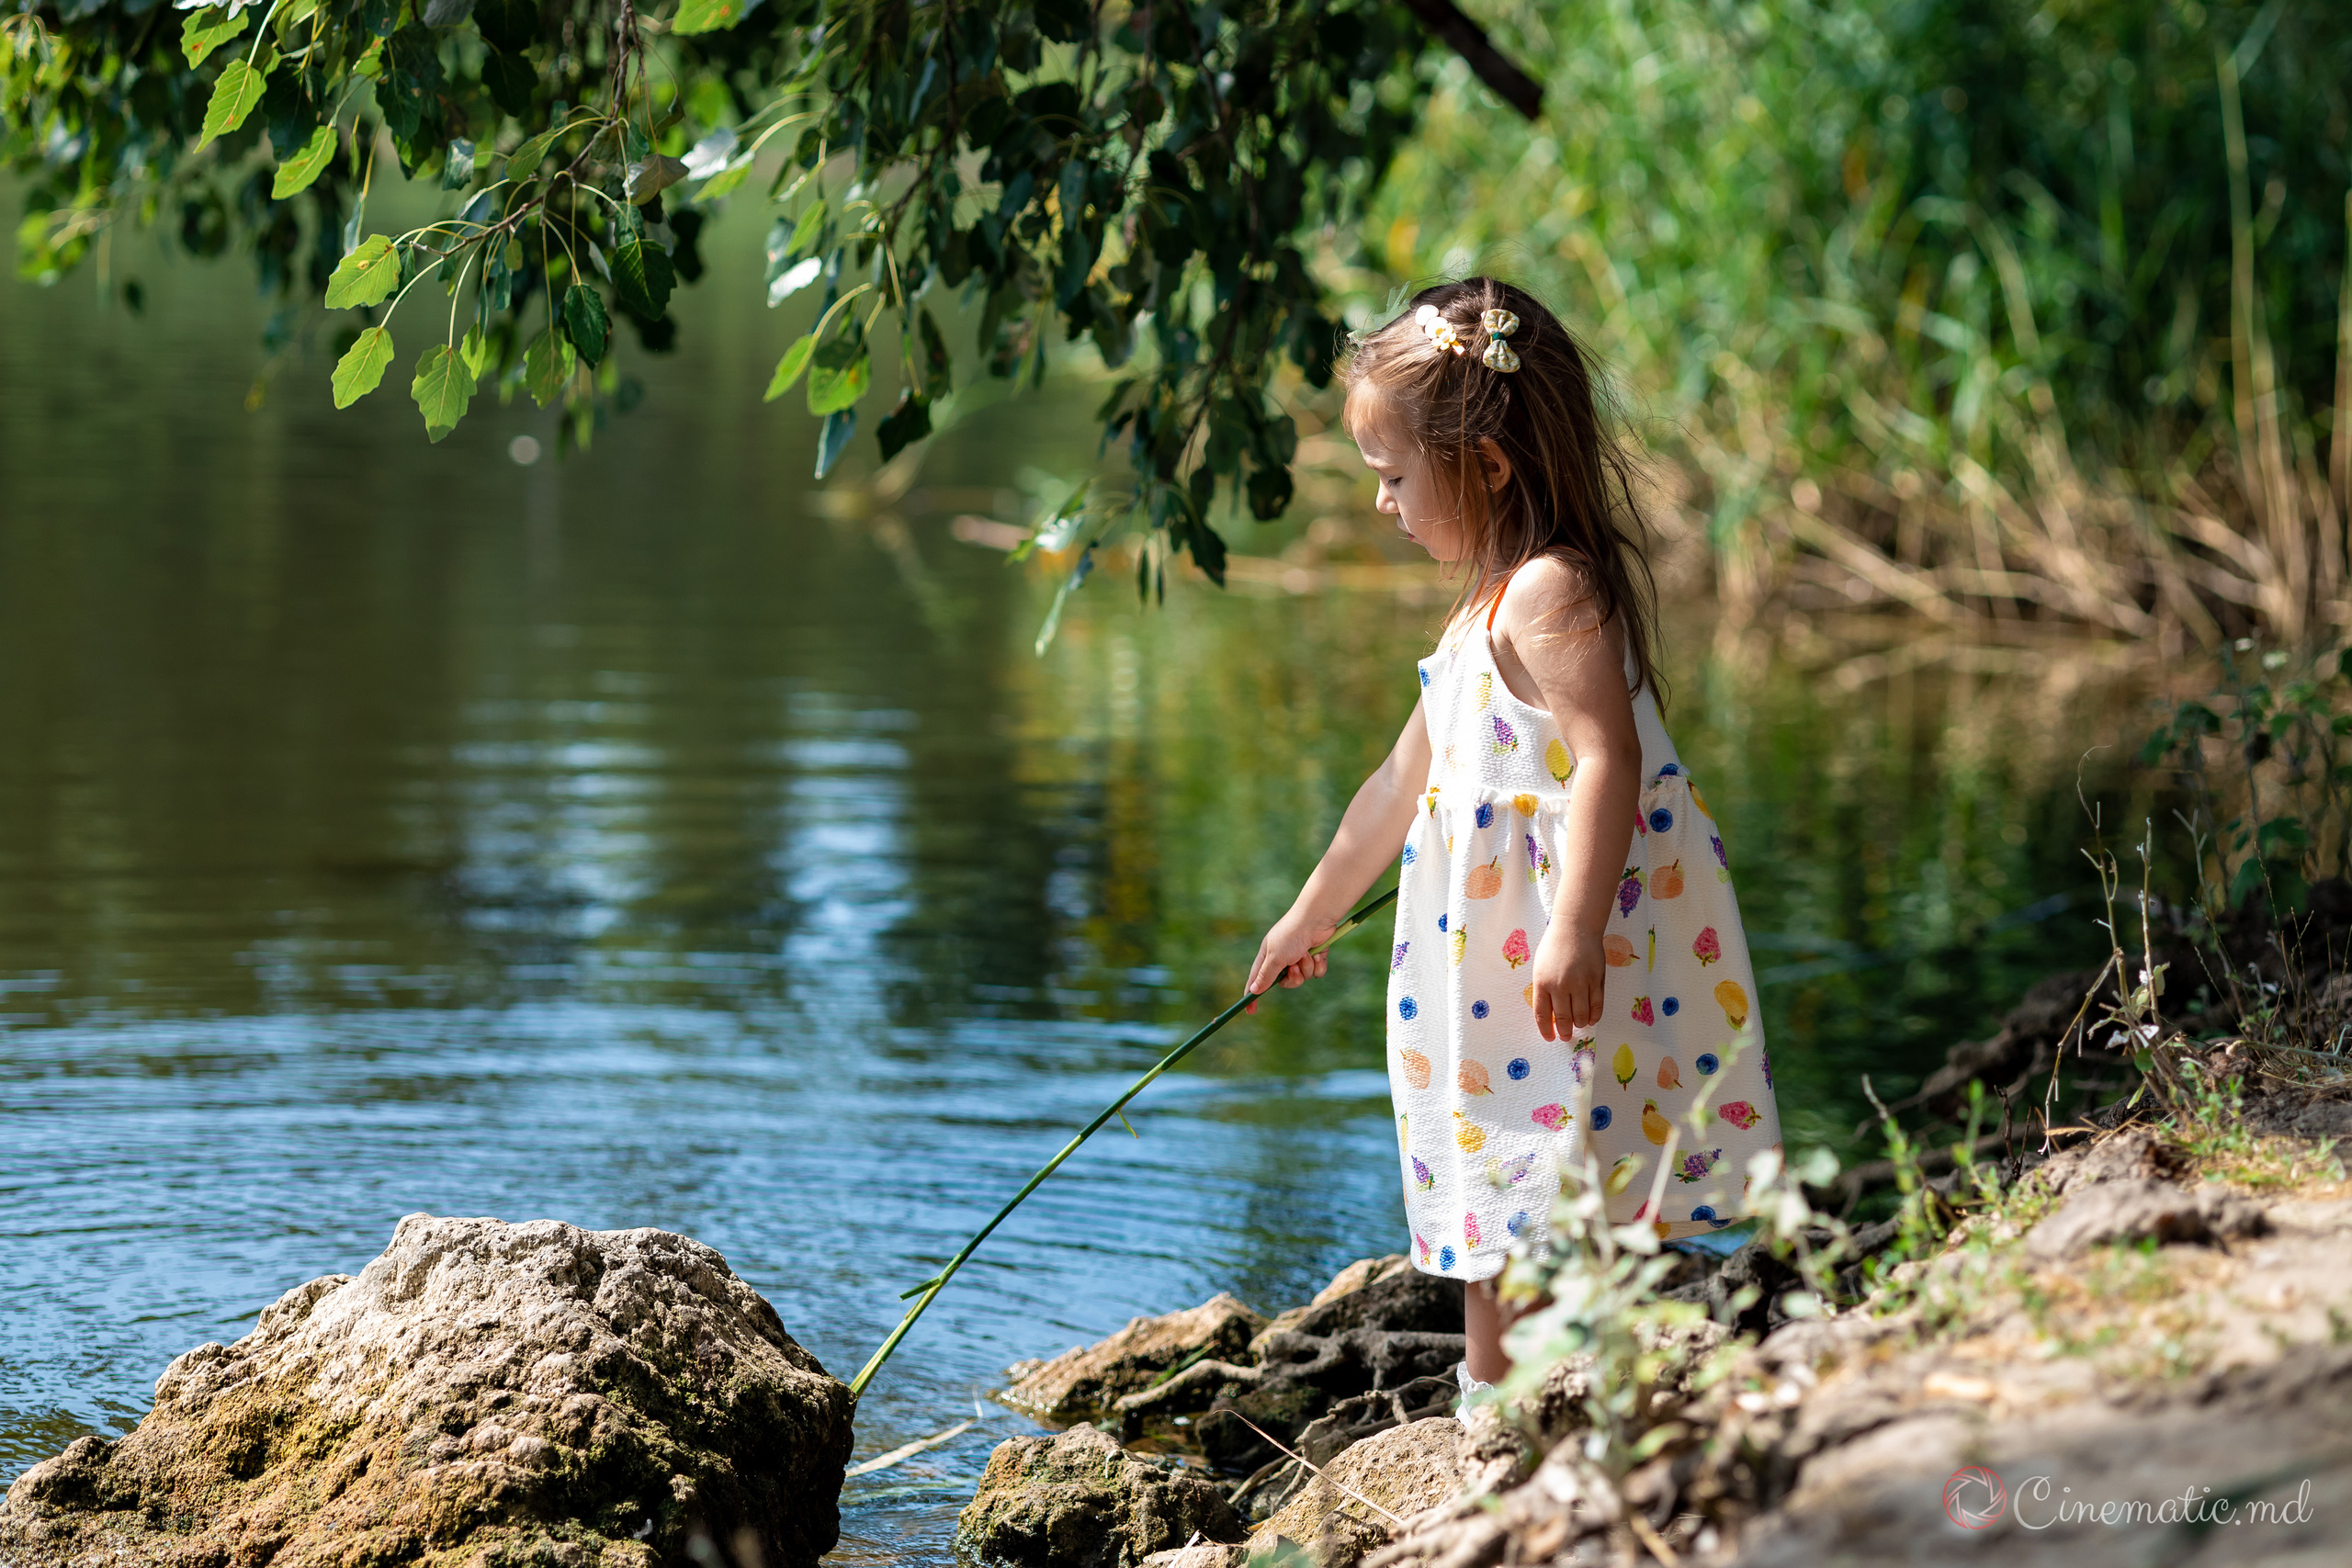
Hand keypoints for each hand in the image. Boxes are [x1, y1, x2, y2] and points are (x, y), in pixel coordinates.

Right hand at [1246, 907, 1338, 1001]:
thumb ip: (1265, 976)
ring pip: (1303, 978)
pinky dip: (1318, 965)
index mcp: (1268, 956)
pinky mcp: (1315, 956)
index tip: (1250, 1011)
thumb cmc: (1291, 935)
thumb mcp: (1275, 958)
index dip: (1252, 995)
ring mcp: (1299, 957)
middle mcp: (1283, 957)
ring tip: (1307, 954)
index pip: (1257, 980)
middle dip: (1292, 978)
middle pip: (1285, 982)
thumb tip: (1253, 991)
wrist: (1315, 919)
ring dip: (1306, 968)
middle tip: (1294, 967)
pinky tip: (1318, 953)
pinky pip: (1316, 972)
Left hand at [1529, 924, 1605, 1040]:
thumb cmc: (1554, 947)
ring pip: (1581, 1015)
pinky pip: (1596, 1005)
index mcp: (1542, 983)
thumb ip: (1544, 989)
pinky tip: (1591, 1019)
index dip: (1546, 1030)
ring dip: (1579, 1024)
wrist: (1575, 928)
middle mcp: (1560, 985)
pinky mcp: (1596, 980)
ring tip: (1578, 1026)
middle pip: (1563, 1018)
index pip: (1542, 1014)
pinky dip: (1594, 1016)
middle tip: (1565, 1036)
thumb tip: (1549, 1013)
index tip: (1549, 1037)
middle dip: (1564, 1031)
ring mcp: (1580, 983)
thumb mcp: (1540, 968)